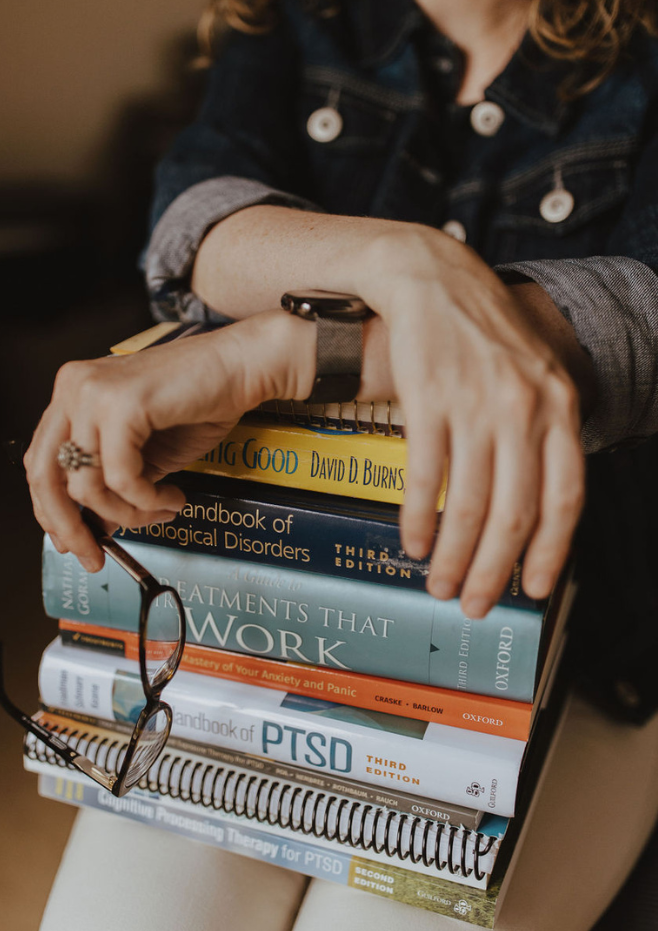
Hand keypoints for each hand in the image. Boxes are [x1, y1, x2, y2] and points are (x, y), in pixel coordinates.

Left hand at [23, 312, 317, 570]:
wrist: (242, 366)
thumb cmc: (200, 402)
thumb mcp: (145, 454)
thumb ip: (114, 486)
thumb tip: (95, 528)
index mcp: (73, 394)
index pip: (41, 462)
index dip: (52, 511)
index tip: (73, 541)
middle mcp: (74, 388)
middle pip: (45, 474)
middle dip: (70, 526)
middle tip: (94, 556)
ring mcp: (94, 393)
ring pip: (86, 484)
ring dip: (127, 514)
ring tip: (159, 513)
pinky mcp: (122, 404)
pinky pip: (122, 478)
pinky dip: (147, 499)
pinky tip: (173, 497)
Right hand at [357, 226, 586, 616]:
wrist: (432, 278)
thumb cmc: (482, 332)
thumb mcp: (532, 375)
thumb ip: (540, 433)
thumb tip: (531, 506)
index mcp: (558, 407)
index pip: (565, 497)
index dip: (548, 553)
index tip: (532, 590)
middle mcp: (523, 409)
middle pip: (514, 513)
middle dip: (493, 572)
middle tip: (473, 604)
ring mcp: (475, 404)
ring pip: (469, 505)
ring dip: (452, 557)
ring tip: (438, 584)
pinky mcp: (429, 399)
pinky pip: (425, 477)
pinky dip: (418, 519)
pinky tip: (412, 542)